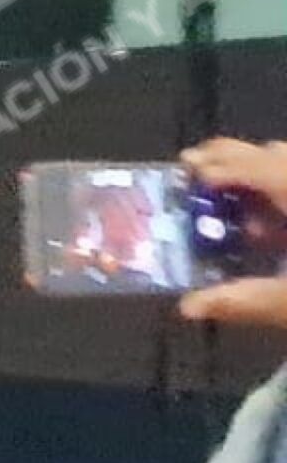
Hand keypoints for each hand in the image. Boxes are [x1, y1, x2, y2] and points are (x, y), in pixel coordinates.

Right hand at [175, 139, 286, 327]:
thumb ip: (243, 301)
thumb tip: (187, 307)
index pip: (259, 167)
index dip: (219, 168)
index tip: (185, 173)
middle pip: (275, 155)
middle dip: (232, 159)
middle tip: (192, 170)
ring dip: (256, 174)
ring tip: (224, 196)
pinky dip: (278, 192)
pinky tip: (266, 227)